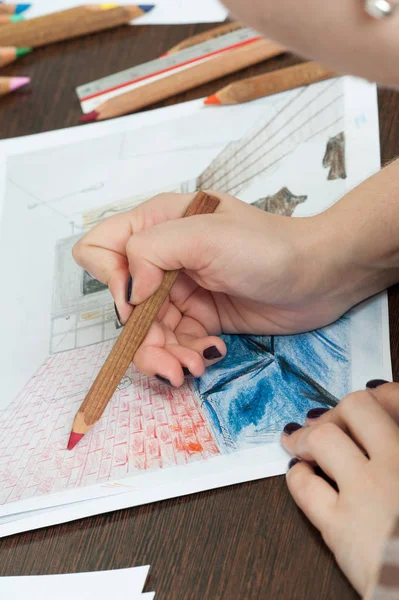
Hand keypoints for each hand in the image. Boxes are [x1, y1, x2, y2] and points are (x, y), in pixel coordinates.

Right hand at [73, 190, 354, 385]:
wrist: (319, 277)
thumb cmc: (267, 247)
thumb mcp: (206, 236)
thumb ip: (152, 251)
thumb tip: (130, 293)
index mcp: (156, 224)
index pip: (101, 249)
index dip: (112, 279)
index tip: (141, 301)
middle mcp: (163, 258)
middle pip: (124, 304)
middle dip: (141, 337)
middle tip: (169, 362)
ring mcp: (181, 290)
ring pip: (146, 331)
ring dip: (163, 356)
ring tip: (190, 369)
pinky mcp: (201, 317)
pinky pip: (174, 343)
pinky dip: (184, 356)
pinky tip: (206, 358)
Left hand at [281, 381, 398, 596]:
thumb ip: (395, 446)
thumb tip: (376, 417)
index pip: (393, 398)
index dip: (378, 394)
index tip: (370, 400)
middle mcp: (396, 464)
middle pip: (357, 407)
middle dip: (339, 411)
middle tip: (330, 421)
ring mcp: (367, 494)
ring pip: (324, 438)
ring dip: (308, 436)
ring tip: (301, 442)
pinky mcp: (340, 528)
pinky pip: (304, 485)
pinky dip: (296, 474)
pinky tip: (300, 473)